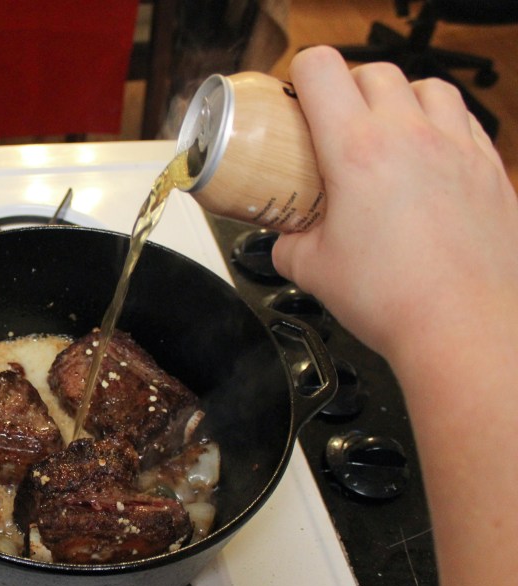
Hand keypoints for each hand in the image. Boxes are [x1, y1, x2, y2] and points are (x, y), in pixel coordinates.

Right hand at [271, 46, 517, 362]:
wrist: (462, 326)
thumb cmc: (395, 298)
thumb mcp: (312, 270)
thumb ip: (290, 244)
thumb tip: (285, 239)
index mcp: (358, 151)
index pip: (321, 70)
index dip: (300, 73)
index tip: (296, 98)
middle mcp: (412, 137)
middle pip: (375, 72)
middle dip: (348, 87)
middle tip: (336, 123)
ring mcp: (458, 149)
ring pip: (429, 86)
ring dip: (402, 98)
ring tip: (388, 131)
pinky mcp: (490, 170)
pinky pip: (466, 122)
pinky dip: (442, 126)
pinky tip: (429, 157)